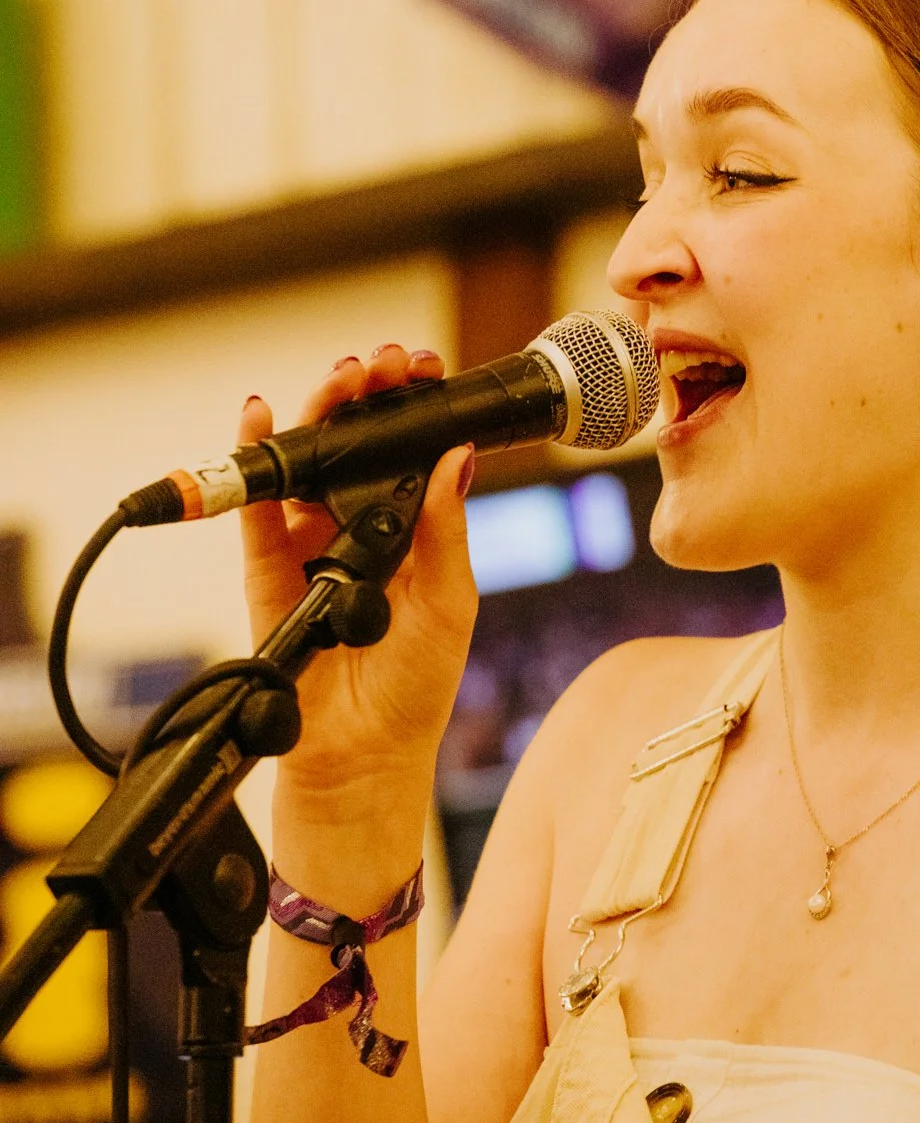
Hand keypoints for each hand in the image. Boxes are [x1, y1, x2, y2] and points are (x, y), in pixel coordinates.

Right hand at [240, 346, 477, 791]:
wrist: (364, 756)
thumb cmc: (416, 686)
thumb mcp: (450, 600)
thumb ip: (445, 527)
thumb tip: (459, 456)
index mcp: (410, 532)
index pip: (407, 452)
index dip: (410, 409)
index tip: (419, 371)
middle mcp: (357, 530)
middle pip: (353, 447)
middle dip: (363, 398)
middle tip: (378, 366)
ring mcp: (309, 546)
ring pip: (308, 465)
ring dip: (318, 415)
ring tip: (337, 381)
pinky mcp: (267, 570)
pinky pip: (257, 508)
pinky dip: (256, 461)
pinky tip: (263, 418)